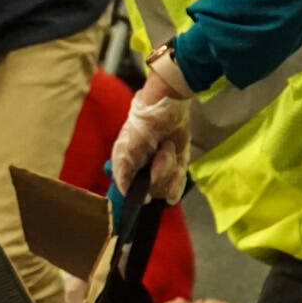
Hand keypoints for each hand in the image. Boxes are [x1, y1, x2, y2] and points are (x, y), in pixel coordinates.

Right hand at [110, 75, 191, 203]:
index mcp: (128, 167)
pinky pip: (178, 186)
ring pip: (166, 189)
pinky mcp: (176, 166)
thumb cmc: (142, 126)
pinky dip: (179, 182)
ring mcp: (161, 170)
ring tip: (169, 150)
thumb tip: (124, 193)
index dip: (139, 194)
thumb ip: (123, 173)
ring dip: (170, 170)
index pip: (132, 192)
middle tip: (162, 152)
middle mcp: (143, 172)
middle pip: (152, 191)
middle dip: (160, 174)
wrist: (167, 108)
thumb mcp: (126, 149)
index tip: (145, 193)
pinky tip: (178, 170)